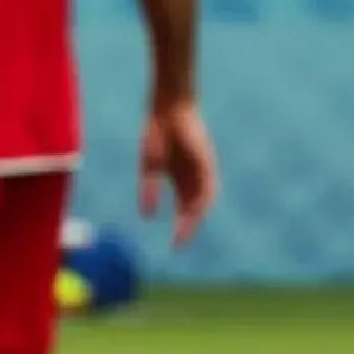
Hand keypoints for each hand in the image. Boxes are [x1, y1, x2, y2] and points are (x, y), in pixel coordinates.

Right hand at [139, 100, 218, 247]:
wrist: (168, 109)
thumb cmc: (158, 133)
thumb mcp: (150, 167)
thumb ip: (150, 191)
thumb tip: (147, 215)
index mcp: (182, 179)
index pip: (185, 207)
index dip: (181, 225)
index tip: (175, 244)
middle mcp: (195, 177)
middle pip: (195, 207)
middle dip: (188, 226)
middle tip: (179, 243)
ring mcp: (202, 170)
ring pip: (203, 199)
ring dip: (195, 216)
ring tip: (185, 231)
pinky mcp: (206, 161)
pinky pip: (207, 184)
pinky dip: (201, 199)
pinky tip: (194, 210)